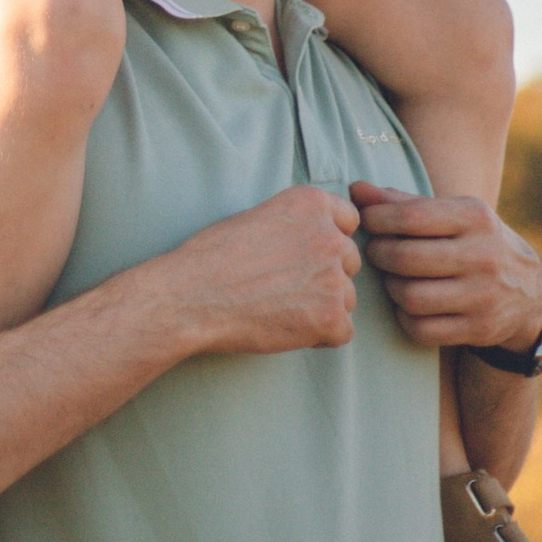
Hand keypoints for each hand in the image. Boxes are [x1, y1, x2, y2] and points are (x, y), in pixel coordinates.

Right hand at [158, 183, 360, 358]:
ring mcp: (333, 279)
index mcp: (312, 204)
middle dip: (326, 276)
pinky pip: (343, 332)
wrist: (192, 296)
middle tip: (287, 288)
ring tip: (281, 310)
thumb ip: (295, 225)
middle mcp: (330, 237)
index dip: (327, 240)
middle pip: (349, 261)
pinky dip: (320, 337)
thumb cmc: (212, 257)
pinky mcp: (330, 318)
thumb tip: (311, 242)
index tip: (305, 255)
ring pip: (347, 298)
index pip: (348, 220)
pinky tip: (289, 330)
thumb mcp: (258, 216)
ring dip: (323, 307)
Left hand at [351, 186, 541, 354]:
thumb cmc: (474, 241)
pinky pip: (422, 330)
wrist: (527, 290)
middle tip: (375, 252)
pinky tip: (408, 305)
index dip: (377, 219)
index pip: (411, 217)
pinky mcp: (479, 329)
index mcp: (475, 217)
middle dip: (379, 254)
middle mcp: (483, 255)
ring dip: (391, 288)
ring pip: (411, 297)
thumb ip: (403, 202)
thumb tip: (355, 189)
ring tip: (393, 278)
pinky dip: (406, 318)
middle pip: (405, 258)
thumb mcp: (452, 214)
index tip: (368, 221)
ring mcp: (483, 296)